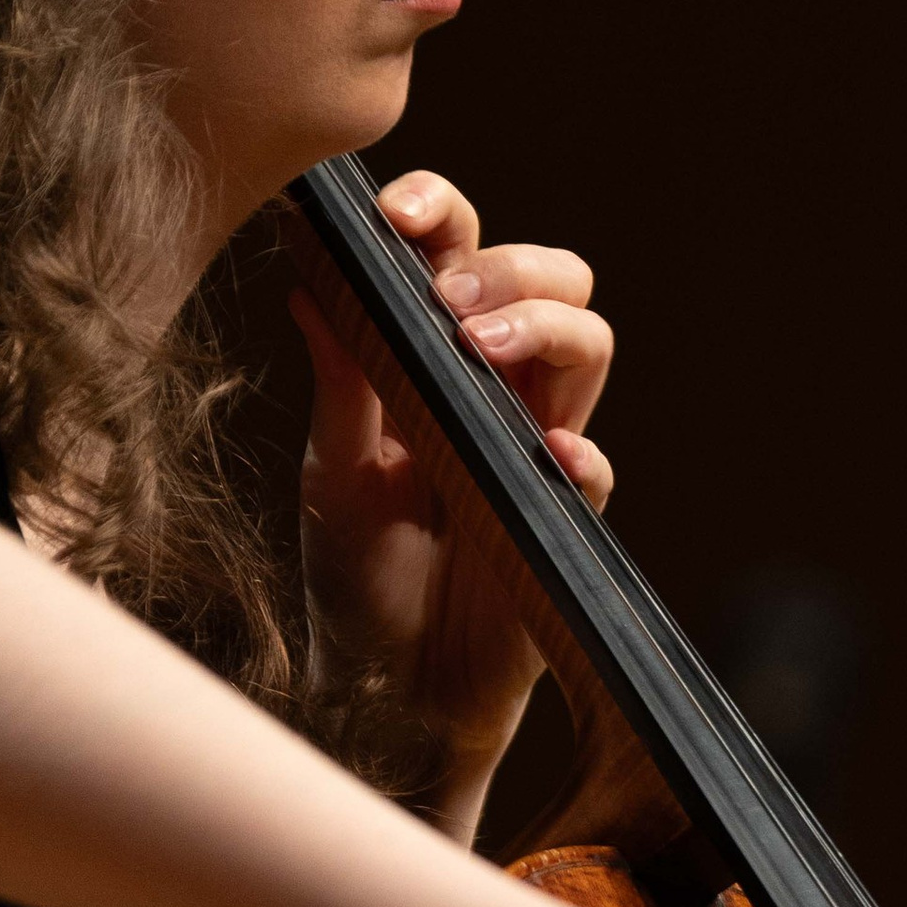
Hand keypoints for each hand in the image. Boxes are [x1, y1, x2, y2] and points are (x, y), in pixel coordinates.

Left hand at [295, 171, 612, 825]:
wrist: (385, 693)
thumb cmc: (356, 579)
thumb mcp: (329, 474)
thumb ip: (340, 382)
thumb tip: (311, 278)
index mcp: (436, 358)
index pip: (459, 253)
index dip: (442, 213)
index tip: (395, 214)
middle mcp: (501, 389)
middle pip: (553, 275)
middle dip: (507, 264)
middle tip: (446, 299)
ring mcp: (540, 448)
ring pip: (590, 343)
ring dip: (541, 327)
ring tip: (478, 350)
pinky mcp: (565, 521)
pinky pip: (596, 469)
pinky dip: (577, 451)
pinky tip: (545, 451)